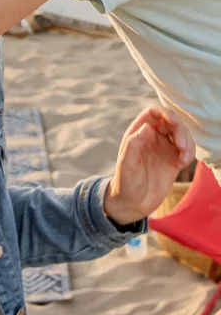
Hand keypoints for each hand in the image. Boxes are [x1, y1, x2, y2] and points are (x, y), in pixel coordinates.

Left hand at [104, 106, 194, 225]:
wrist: (133, 202)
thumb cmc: (125, 181)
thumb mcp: (126, 163)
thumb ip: (134, 144)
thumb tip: (147, 127)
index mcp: (138, 133)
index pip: (153, 113)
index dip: (163, 112)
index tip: (172, 120)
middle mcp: (152, 137)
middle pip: (171, 121)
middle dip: (179, 128)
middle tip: (180, 144)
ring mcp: (164, 148)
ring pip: (182, 134)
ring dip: (187, 141)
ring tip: (183, 157)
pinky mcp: (174, 160)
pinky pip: (187, 149)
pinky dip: (189, 153)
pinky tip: (183, 163)